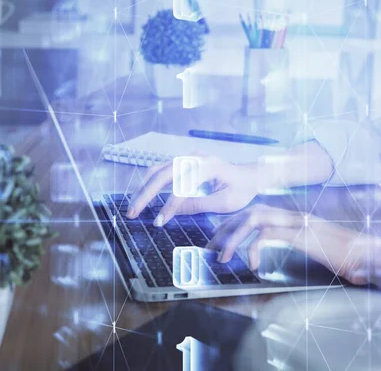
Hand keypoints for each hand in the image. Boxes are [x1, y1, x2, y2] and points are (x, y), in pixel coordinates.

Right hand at [127, 156, 258, 225]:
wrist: (249, 176)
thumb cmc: (240, 190)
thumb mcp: (224, 203)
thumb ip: (199, 205)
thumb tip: (172, 211)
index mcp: (207, 166)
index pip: (181, 187)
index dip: (169, 206)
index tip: (159, 222)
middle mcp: (193, 158)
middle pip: (162, 174)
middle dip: (145, 194)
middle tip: (132, 213)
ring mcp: (186, 158)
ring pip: (157, 170)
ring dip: (143, 188)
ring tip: (133, 207)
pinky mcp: (183, 162)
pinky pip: (161, 171)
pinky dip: (149, 184)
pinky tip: (143, 198)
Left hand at [207, 204, 375, 284]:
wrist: (371, 255)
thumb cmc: (346, 255)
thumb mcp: (315, 246)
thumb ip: (295, 241)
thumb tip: (271, 246)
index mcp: (294, 217)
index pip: (256, 212)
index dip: (234, 224)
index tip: (220, 240)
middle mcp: (293, 215)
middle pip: (249, 211)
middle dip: (225, 228)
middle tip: (211, 248)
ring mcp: (296, 222)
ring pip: (252, 218)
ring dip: (233, 236)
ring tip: (222, 257)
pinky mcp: (300, 234)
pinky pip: (266, 235)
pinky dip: (253, 248)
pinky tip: (252, 264)